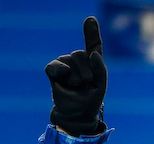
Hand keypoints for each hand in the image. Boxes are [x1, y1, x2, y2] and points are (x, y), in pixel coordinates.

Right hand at [45, 16, 106, 135]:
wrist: (77, 114)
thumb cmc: (90, 101)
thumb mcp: (101, 86)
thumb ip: (101, 70)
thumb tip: (93, 53)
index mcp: (92, 63)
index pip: (93, 45)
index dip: (91, 32)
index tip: (90, 19)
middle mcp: (78, 61)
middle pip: (82, 54)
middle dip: (87, 71)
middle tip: (86, 84)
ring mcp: (65, 64)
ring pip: (71, 59)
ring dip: (78, 76)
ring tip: (77, 87)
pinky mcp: (53, 70)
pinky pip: (55, 65)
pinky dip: (60, 70)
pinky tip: (63, 76)